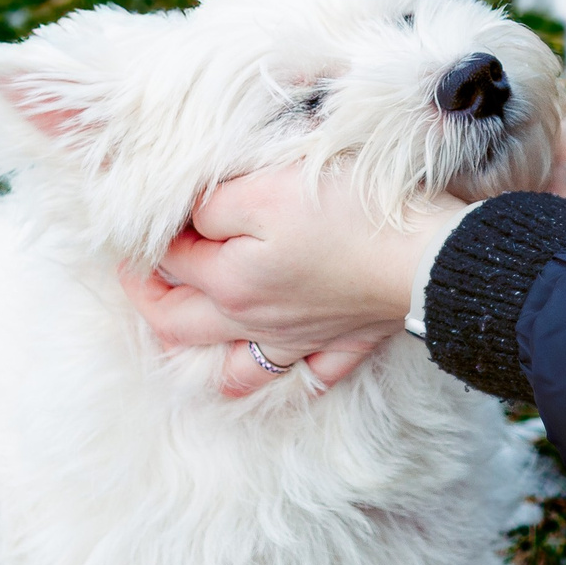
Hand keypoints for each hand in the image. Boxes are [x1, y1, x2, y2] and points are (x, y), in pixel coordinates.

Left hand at [124, 166, 466, 396]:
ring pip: (239, 370)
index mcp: (229, 284)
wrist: (429, 256)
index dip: (145, 242)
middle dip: (151, 303)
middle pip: (182, 328)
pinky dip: (292, 377)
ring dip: (209, 362)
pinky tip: (289, 367)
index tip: (137, 221)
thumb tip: (188, 220)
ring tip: (197, 344)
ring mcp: (300, 340)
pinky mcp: (345, 340)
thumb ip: (212, 207)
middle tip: (140, 278)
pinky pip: (310, 375)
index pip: (166, 265)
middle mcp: (254, 323)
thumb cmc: (347, 213)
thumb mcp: (264, 187)